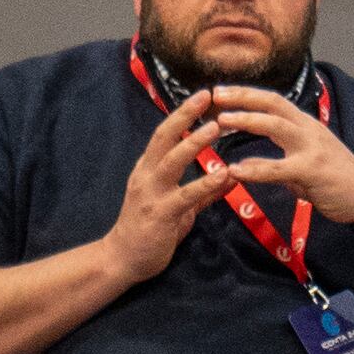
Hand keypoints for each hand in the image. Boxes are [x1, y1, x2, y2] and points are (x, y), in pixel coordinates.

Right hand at [99, 90, 240, 278]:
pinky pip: (185, 196)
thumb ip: (204, 191)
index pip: (164, 134)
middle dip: (184, 115)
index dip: (182, 113)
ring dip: (193, 143)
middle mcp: (146, 175)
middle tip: (206, 95)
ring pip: (172, 161)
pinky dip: (205, 183)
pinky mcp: (161, 214)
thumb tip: (231, 176)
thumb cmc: (150, 231)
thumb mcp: (180, 207)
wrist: (122, 259)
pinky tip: (225, 175)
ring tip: (215, 127)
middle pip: (164, 137)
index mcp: (148, 169)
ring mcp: (151, 194)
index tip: (202, 95)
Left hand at [199, 84, 353, 223]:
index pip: (274, 101)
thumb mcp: (310, 162)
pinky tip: (236, 171)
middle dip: (243, 97)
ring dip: (247, 121)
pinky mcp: (313, 170)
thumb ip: (285, 159)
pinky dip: (255, 168)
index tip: (224, 92)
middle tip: (216, 94)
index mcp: (306, 125)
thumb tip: (258, 167)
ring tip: (221, 121)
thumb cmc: (339, 181)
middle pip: (272, 104)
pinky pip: (278, 168)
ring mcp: (312, 148)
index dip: (248, 94)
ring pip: (275, 126)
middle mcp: (309, 129)